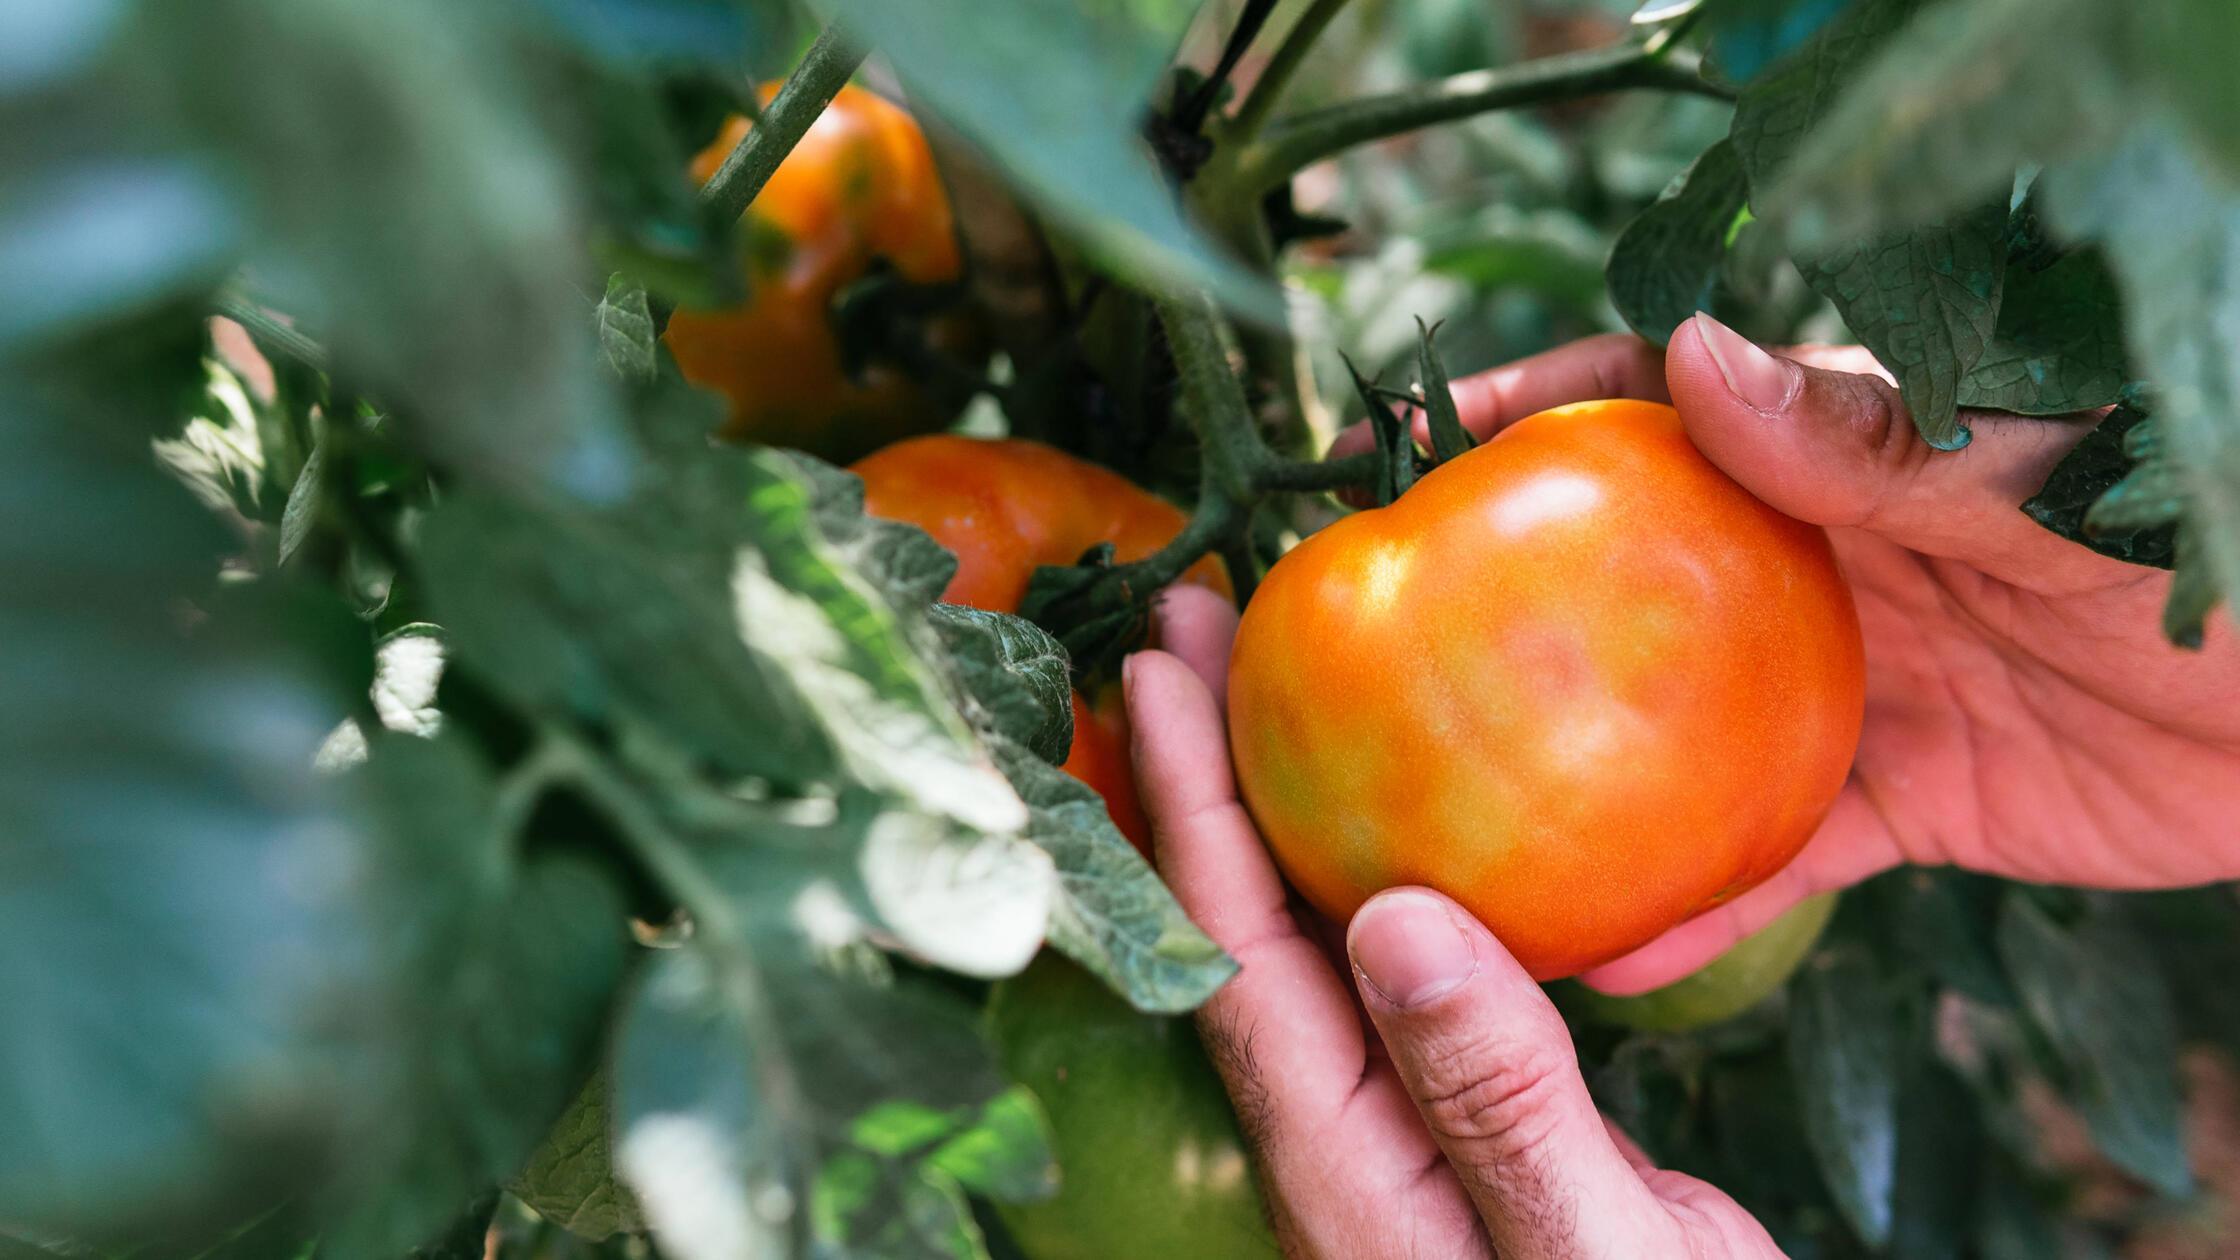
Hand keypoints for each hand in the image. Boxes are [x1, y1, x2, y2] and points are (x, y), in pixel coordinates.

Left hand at [1123, 591, 1784, 1257]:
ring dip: (1271, 799)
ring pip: (1295, 940)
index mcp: (1345, 1167)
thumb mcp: (1596, 1251)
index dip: (1188, 798)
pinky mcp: (1449, 1125)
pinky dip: (1362, 863)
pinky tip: (1398, 812)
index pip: (1231, 951)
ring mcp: (1388, 1132)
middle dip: (1200, 766)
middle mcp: (1336, 1139)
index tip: (1158, 660)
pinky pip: (1375, 971)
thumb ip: (1498, 1098)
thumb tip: (1395, 915)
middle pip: (1233, 925)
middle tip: (1188, 615)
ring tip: (1272, 674)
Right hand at [1331, 315, 2239, 993]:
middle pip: (1632, 578)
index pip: (1667, 410)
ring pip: (1675, 731)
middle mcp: (1827, 568)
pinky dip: (1694, 902)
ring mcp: (1854, 688)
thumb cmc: (2222, 552)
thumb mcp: (2058, 483)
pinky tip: (1605, 948)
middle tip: (1385, 646)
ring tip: (1453, 818)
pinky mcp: (1905, 801)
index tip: (1422, 436)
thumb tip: (1689, 364)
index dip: (1540, 408)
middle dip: (1509, 604)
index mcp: (1854, 459)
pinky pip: (1773, 856)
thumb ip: (1883, 441)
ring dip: (1575, 772)